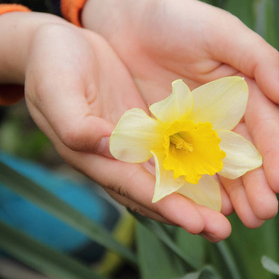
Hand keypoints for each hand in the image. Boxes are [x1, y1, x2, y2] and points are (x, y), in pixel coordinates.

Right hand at [0, 11, 231, 240]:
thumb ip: (75, 123)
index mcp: (91, 154)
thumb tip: (105, 145)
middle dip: (187, 212)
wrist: (59, 47)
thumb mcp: (56, 89)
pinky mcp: (144, 127)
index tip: (195, 222)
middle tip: (221, 230)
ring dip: (194, 196)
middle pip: (154, 192)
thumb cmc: (51, 65)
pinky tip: (216, 173)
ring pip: (166, 176)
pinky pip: (170, 150)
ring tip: (227, 213)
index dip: (163, 205)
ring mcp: (131, 143)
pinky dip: (191, 165)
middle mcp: (114, 157)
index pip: (132, 187)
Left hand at [82, 0, 278, 228]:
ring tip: (239, 221)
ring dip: (230, 196)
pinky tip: (203, 206)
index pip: (265, 130)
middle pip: (244, 156)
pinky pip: (182, 165)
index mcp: (244, 92)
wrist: (131, 21)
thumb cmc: (181, 20)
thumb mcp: (223, 33)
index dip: (275, 156)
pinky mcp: (166, 135)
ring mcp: (194, 129)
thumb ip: (258, 59)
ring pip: (216, 168)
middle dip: (255, 187)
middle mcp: (223, 116)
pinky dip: (193, 186)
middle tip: (263, 214)